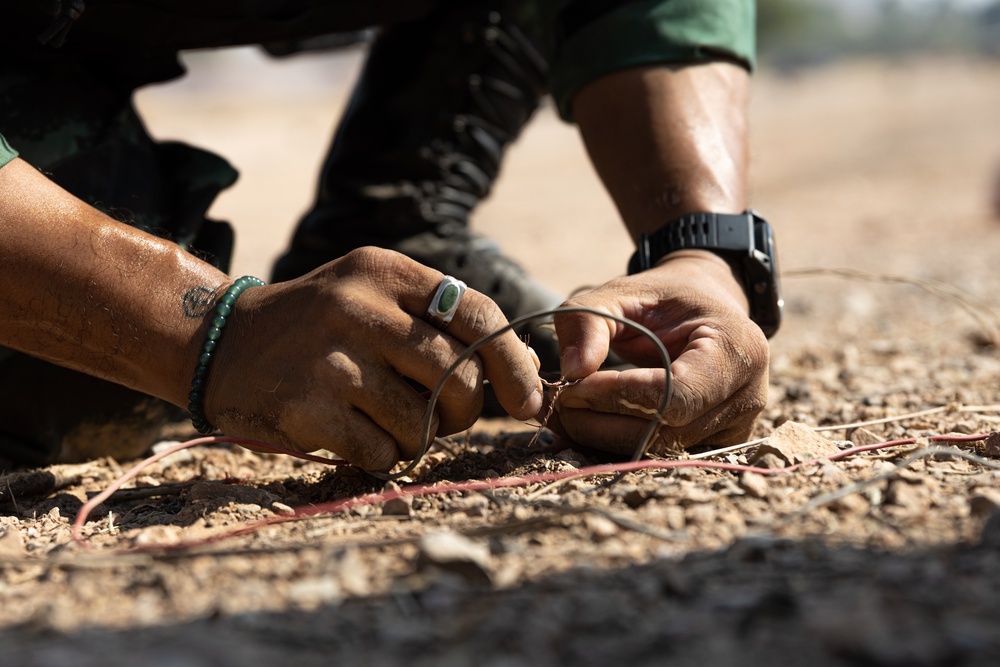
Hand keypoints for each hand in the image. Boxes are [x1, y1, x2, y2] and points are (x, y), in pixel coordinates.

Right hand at [205, 247, 542, 470]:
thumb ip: (441, 322)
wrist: (222, 342)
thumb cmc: (320, 325)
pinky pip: (380, 450)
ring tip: (387, 421)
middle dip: (465, 410)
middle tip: (444, 417)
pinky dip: (379, 453)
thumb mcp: (375, 296)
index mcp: (386, 272)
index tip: (529, 399)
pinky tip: (353, 433)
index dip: (515, 363)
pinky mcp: (306, 407)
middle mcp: (359, 308)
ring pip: (421, 422)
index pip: (478, 315)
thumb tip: (525, 368)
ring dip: (417, 437)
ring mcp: (331, 358)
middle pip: (459, 376)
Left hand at [549, 250, 768, 454]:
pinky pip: (662, 454)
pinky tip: (587, 424)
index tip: (571, 385)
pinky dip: (617, 444)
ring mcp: (737, 427)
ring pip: (660, 451)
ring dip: (603, 438)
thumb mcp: (622, 292)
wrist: (703, 307)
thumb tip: (572, 370)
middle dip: (602, 422)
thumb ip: (589, 320)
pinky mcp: (717, 445)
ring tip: (565, 413)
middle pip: (666, 432)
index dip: (618, 396)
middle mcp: (747, 396)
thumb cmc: (663, 298)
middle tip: (557, 402)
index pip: (676, 394)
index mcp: (737, 349)